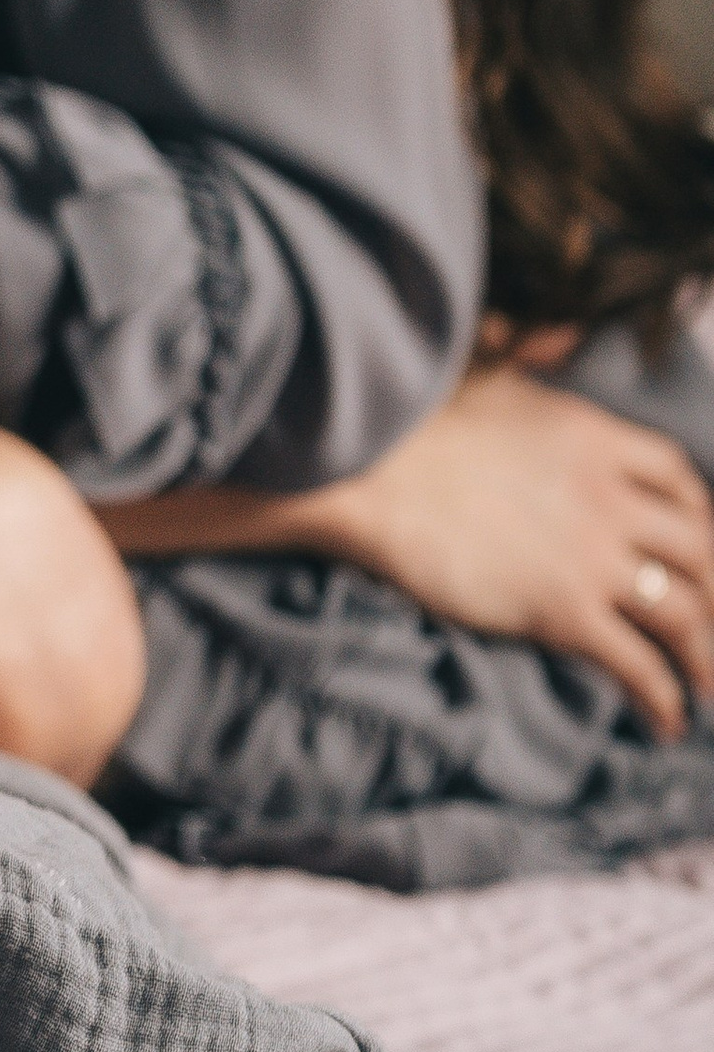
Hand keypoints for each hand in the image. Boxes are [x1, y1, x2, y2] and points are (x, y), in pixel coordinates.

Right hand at [305, 365, 713, 737]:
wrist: (371, 477)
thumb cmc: (414, 428)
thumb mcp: (492, 375)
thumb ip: (535, 357)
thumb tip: (558, 329)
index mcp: (598, 441)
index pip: (677, 477)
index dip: (698, 512)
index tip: (697, 535)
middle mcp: (613, 500)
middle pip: (699, 548)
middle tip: (713, 618)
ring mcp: (593, 559)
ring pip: (684, 611)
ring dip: (707, 654)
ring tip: (712, 687)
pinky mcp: (563, 612)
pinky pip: (636, 663)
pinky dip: (663, 697)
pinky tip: (670, 722)